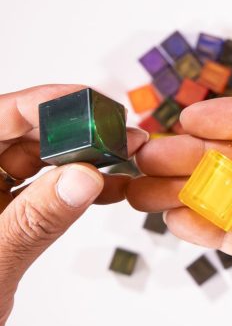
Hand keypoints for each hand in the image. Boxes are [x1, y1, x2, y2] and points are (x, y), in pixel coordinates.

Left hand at [0, 84, 147, 325]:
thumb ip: (33, 221)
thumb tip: (81, 177)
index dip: (42, 104)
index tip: (88, 103)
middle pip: (21, 136)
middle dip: (75, 131)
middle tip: (116, 133)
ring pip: (39, 164)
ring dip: (85, 160)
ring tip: (125, 157)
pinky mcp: (5, 222)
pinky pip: (46, 196)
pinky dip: (80, 191)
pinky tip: (112, 187)